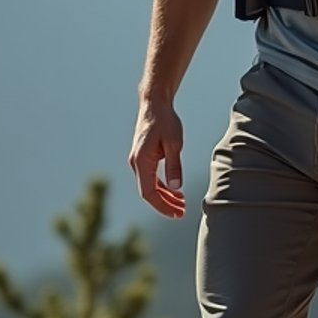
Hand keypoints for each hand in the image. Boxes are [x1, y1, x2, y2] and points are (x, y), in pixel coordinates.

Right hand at [128, 98, 185, 218]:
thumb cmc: (165, 121)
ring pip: (149, 187)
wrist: (154, 104)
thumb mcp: (174, 143)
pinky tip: (175, 192)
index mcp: (142, 161)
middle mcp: (136, 164)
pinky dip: (162, 187)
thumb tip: (176, 188)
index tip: (177, 213)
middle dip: (165, 205)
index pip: (149, 193)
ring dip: (164, 197)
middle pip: (148, 193)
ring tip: (182, 204)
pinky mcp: (142, 158)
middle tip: (182, 213)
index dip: (163, 206)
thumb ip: (174, 165)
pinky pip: (150, 178)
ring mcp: (138, 161)